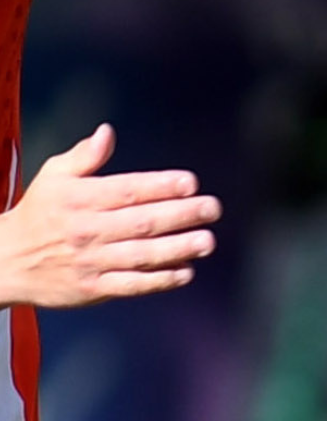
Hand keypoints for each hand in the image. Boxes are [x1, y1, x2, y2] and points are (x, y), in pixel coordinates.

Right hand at [0, 124, 220, 307]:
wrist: (5, 261)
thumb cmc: (39, 213)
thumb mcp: (54, 176)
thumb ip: (85, 156)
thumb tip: (107, 132)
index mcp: (80, 199)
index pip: (126, 191)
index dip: (160, 185)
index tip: (190, 182)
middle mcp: (87, 230)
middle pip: (141, 222)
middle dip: (181, 215)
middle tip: (212, 208)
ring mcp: (91, 261)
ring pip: (140, 255)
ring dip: (177, 248)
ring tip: (207, 241)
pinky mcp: (93, 288)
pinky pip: (131, 285)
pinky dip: (159, 280)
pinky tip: (186, 271)